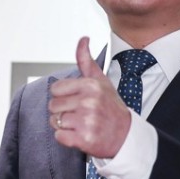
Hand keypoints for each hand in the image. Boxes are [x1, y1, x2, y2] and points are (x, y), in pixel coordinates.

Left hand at [48, 36, 131, 158]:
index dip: (63, 96)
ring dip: (64, 125)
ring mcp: (87, 121)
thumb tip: (83, 39)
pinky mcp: (85, 140)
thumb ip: (86, 60)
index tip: (78, 100)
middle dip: (62, 111)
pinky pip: (59, 137)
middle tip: (81, 114)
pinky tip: (80, 135)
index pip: (55, 89)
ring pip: (55, 121)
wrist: (127, 137)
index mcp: (90, 86)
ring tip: (81, 125)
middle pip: (53, 105)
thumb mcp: (100, 81)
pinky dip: (66, 139)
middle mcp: (89, 102)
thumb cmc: (110, 107)